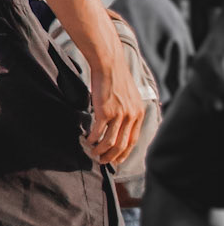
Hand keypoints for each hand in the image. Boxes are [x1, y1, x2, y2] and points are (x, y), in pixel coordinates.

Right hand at [85, 51, 143, 167]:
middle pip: (122, 145)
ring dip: (101, 151)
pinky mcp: (105, 111)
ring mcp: (119, 114)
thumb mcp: (130, 97)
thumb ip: (129, 111)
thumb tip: (122, 125)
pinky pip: (98, 132)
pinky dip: (92, 139)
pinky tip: (87, 139)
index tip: (117, 160)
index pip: (133, 141)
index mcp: (138, 114)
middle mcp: (131, 116)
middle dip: (112, 157)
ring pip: (110, 142)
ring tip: (93, 152)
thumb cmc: (116, 78)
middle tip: (103, 161)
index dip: (124, 153)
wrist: (109, 64)